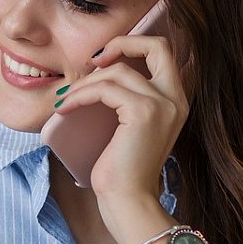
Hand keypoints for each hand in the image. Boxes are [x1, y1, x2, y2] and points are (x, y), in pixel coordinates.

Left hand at [51, 34, 187, 235]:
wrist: (128, 201)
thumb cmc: (123, 171)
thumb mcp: (129, 128)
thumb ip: (128, 100)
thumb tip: (96, 73)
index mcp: (176, 101)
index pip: (163, 52)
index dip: (134, 45)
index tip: (103, 60)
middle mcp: (176, 99)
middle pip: (157, 46)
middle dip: (121, 42)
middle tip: (92, 61)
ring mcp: (163, 105)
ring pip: (118, 71)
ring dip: (85, 83)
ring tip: (68, 101)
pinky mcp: (143, 113)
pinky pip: (105, 88)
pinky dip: (80, 95)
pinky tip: (66, 108)